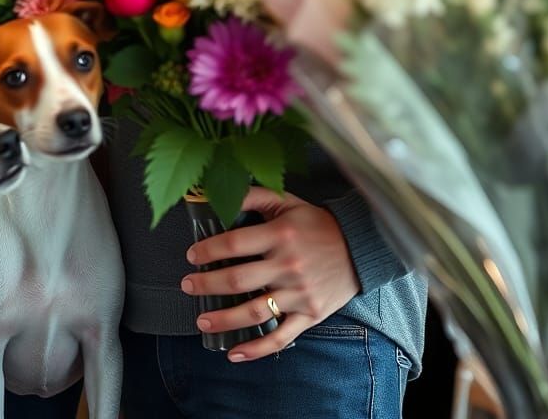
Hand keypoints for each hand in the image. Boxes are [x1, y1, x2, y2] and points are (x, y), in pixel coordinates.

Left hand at [180, 186, 360, 360]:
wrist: (360, 247)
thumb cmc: (316, 224)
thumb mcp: (286, 200)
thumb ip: (253, 196)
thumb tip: (219, 195)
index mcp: (280, 234)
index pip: (233, 244)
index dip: (208, 250)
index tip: (191, 256)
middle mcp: (287, 265)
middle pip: (237, 280)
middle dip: (206, 284)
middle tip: (187, 286)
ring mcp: (299, 294)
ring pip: (254, 311)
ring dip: (223, 319)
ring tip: (202, 320)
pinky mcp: (310, 315)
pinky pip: (281, 337)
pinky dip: (256, 349)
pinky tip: (234, 353)